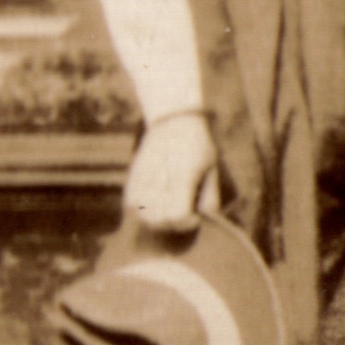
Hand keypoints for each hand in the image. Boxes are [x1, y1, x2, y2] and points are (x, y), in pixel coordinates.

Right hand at [120, 111, 212, 236]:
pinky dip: (143, 208)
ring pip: (144, 216)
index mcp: (182, 176)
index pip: (177, 215)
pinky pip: (131, 206)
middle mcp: (159, 178)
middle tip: (182, 210)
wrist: (172, 122)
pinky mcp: (132, 178)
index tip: (194, 216)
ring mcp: (142, 178)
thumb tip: (203, 219)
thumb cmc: (196, 146)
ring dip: (157, 217)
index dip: (187, 222)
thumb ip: (210, 198)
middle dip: (173, 223)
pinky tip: (155, 199)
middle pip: (159, 220)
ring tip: (168, 206)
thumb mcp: (212, 169)